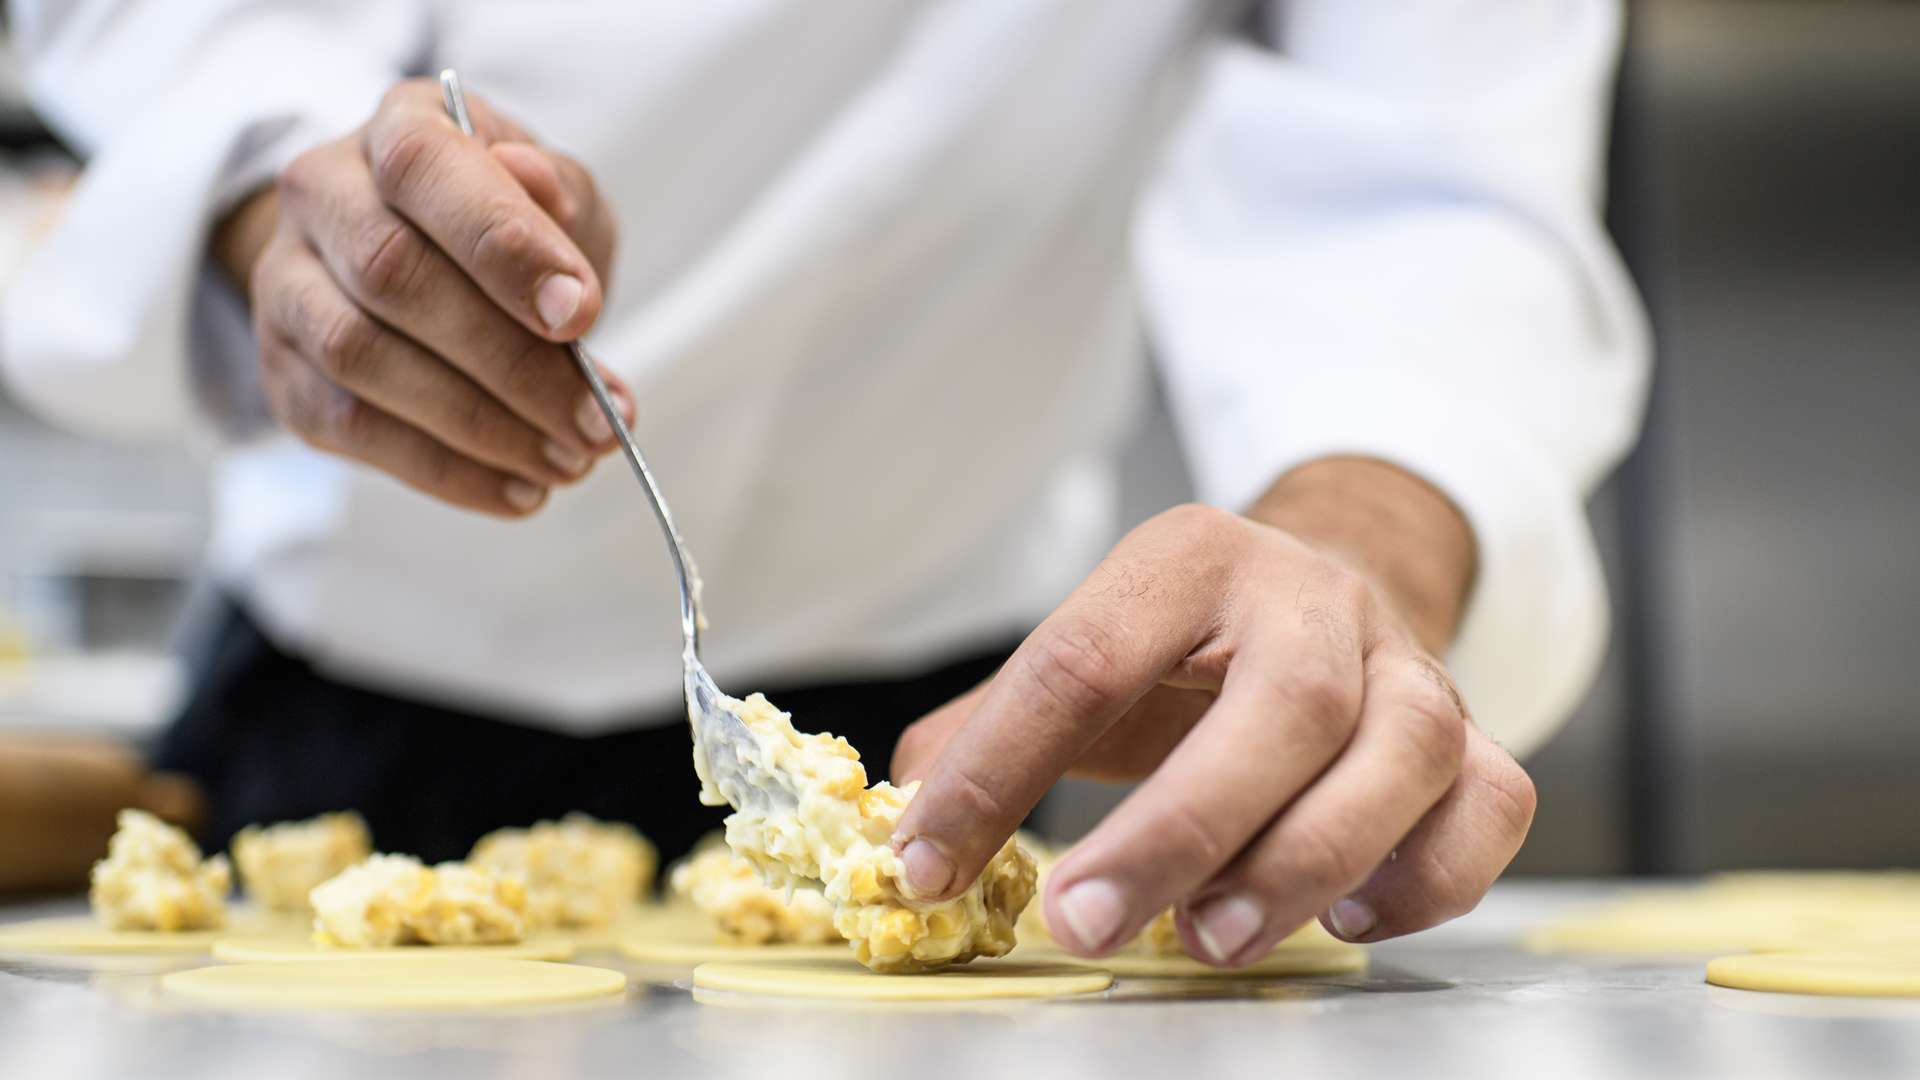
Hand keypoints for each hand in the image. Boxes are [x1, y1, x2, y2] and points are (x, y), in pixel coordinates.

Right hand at [213, 79, 630, 516]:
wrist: (429, 262)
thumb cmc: (507, 225)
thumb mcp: (557, 194)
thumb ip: (559, 195)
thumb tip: (541, 190)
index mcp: (398, 128)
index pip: (426, 170)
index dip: (503, 245)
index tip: (583, 315)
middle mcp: (322, 194)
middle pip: (393, 276)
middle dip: (511, 363)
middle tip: (596, 423)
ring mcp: (288, 284)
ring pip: (361, 359)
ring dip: (481, 427)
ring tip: (569, 462)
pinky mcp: (285, 371)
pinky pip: (351, 428)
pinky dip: (446, 470)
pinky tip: (521, 488)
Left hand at [889, 457, 1536, 965]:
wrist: (1332, 585)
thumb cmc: (1190, 645)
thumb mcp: (1091, 649)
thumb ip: (997, 724)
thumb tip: (907, 806)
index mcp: (1190, 556)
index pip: (1085, 657)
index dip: (999, 770)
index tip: (929, 864)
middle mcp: (1313, 598)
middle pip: (1286, 705)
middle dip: (1182, 828)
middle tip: (1085, 923)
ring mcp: (1410, 666)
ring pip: (1407, 753)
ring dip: (1306, 862)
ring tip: (1210, 941)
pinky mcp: (1477, 735)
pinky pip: (1490, 806)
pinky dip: (1428, 880)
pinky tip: (1346, 918)